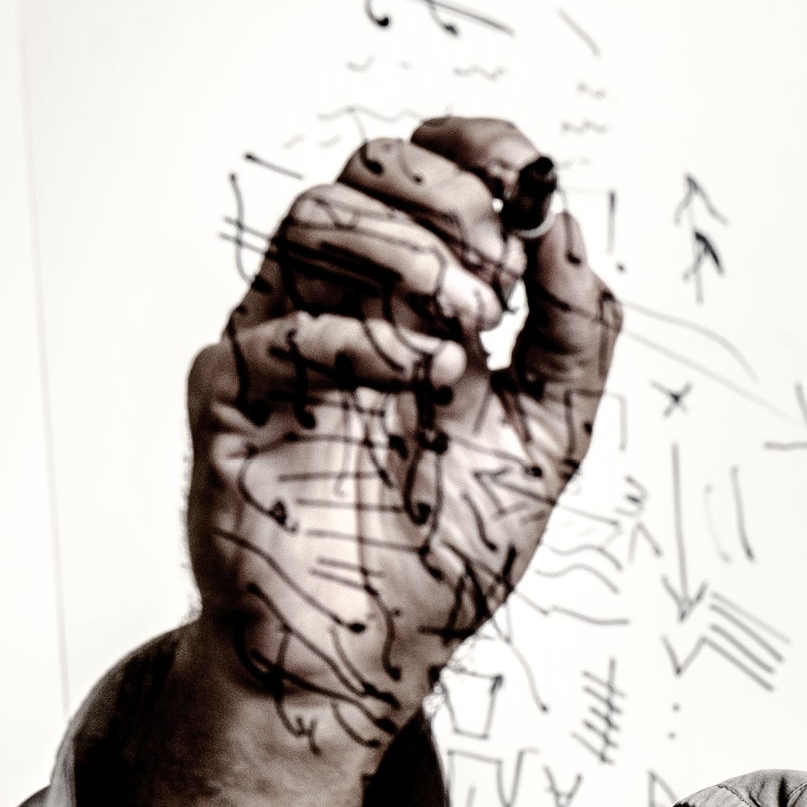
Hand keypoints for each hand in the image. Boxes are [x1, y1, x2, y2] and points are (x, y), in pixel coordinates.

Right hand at [184, 117, 618, 754]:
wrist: (376, 657)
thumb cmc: (449, 550)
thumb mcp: (551, 435)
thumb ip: (574, 334)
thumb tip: (565, 227)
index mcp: (417, 299)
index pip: (427, 171)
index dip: (475, 149)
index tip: (526, 179)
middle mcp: (347, 306)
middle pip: (366, 170)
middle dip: (447, 202)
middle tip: (501, 282)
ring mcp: (284, 348)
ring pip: (310, 220)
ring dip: (404, 253)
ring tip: (467, 327)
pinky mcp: (232, 406)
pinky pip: (269, 332)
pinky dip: (357, 338)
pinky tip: (423, 380)